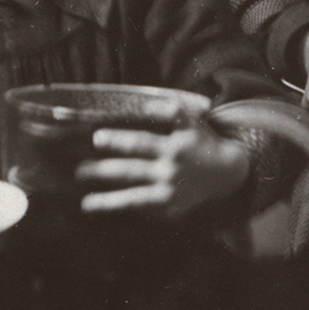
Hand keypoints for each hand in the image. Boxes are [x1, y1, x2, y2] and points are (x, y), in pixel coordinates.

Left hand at [77, 124, 249, 219]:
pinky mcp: (167, 205)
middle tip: (83, 163)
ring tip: (82, 187)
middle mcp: (172, 166)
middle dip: (107, 163)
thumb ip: (170, 110)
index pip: (145, 139)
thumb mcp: (192, 120)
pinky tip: (93, 204)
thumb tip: (144, 104)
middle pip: (135, 163)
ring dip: (106, 190)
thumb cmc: (201, 140)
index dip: (122, 137)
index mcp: (176, 143)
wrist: (225, 173)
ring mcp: (169, 188)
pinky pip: (137, 205)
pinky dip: (114, 205)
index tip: (98, 136)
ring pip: (133, 191)